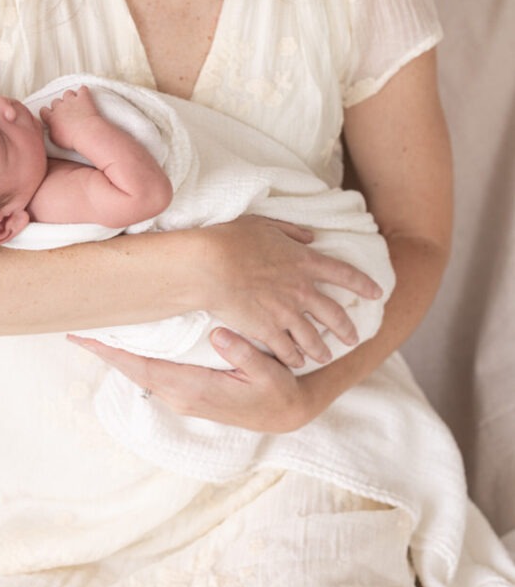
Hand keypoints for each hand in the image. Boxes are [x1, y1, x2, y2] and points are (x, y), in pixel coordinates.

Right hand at [39, 86, 99, 148]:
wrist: (86, 134)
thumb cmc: (71, 140)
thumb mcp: (55, 140)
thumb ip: (51, 131)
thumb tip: (51, 129)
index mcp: (51, 117)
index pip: (43, 110)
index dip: (47, 112)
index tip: (50, 115)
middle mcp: (59, 107)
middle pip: (55, 101)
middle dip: (59, 105)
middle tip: (65, 112)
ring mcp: (71, 100)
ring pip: (67, 93)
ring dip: (70, 97)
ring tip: (75, 103)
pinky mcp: (83, 98)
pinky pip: (82, 89)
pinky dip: (84, 91)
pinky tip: (85, 95)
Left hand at [68, 328, 312, 432]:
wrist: (286, 414)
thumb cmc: (277, 392)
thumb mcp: (267, 373)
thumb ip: (243, 354)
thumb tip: (216, 335)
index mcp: (193, 388)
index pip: (143, 368)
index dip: (113, 353)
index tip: (86, 338)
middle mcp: (180, 395)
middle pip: (132, 370)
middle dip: (104, 350)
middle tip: (76, 327)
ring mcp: (181, 396)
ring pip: (139, 372)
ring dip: (116, 354)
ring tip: (94, 331)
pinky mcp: (186, 392)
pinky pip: (150, 373)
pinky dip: (132, 359)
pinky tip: (124, 344)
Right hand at [201, 215, 382, 367]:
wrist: (210, 265)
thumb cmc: (232, 239)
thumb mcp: (265, 224)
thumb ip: (291, 231)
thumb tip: (310, 237)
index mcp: (304, 261)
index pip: (344, 274)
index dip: (363, 284)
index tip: (376, 293)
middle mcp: (302, 290)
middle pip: (334, 314)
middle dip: (347, 328)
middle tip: (355, 338)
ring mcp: (286, 314)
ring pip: (314, 338)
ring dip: (322, 349)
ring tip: (326, 356)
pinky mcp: (267, 331)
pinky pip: (287, 350)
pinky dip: (294, 358)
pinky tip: (296, 362)